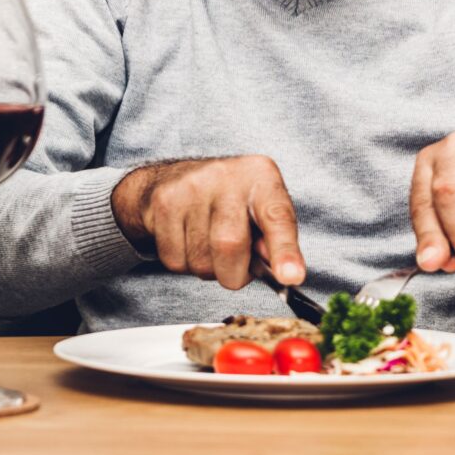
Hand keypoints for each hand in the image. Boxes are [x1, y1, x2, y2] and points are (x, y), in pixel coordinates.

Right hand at [112, 156, 304, 288]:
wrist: (176, 179)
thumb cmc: (231, 202)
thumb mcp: (262, 209)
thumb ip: (276, 239)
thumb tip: (284, 273)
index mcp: (262, 177)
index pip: (277, 217)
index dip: (285, 250)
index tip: (291, 277)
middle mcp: (226, 177)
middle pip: (230, 245)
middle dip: (235, 273)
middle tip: (237, 267)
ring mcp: (190, 188)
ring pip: (200, 261)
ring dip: (209, 269)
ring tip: (210, 245)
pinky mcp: (163, 203)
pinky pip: (175, 261)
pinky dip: (185, 265)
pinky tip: (189, 241)